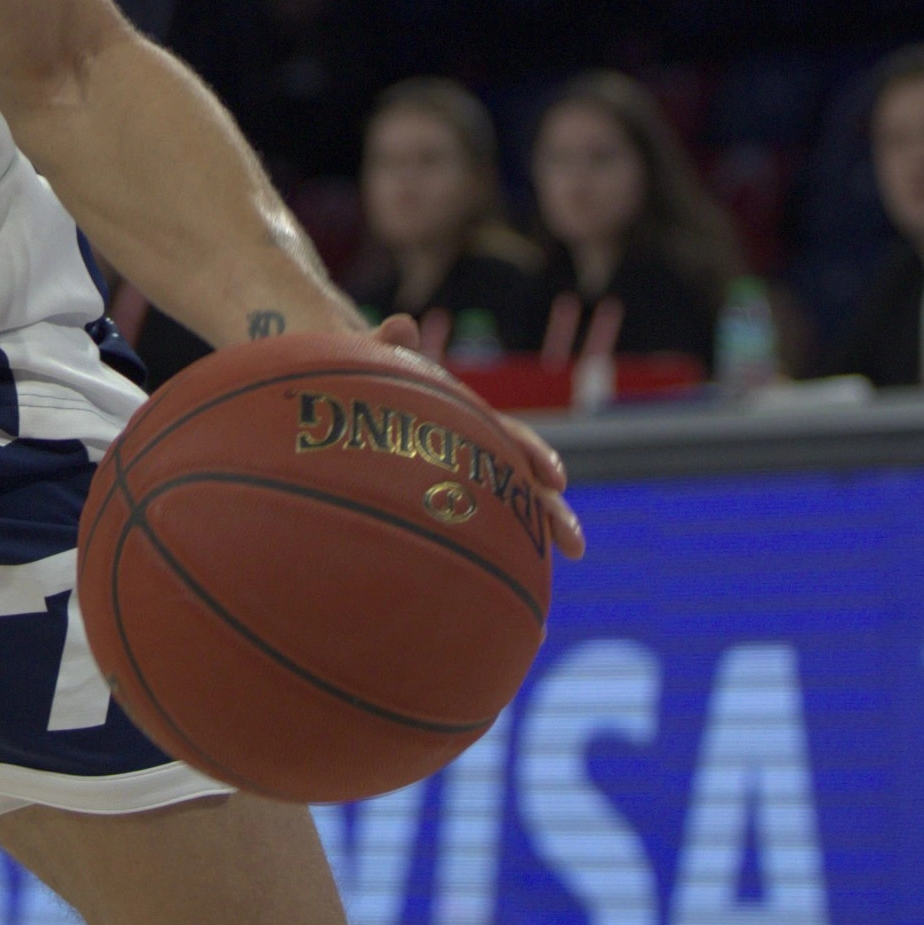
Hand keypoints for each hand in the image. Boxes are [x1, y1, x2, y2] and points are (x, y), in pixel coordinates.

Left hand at [367, 316, 586, 557]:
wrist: (346, 394)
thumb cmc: (363, 377)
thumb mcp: (375, 360)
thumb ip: (386, 347)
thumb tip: (400, 325)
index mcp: (465, 418)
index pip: (509, 436)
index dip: (533, 455)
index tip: (556, 478)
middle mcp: (473, 452)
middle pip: (521, 485)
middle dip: (551, 513)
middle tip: (577, 545)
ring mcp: (460, 482)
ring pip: (505, 517)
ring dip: (531, 545)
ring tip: (558, 575)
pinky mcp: (441, 507)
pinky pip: (470, 537)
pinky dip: (489, 564)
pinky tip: (502, 599)